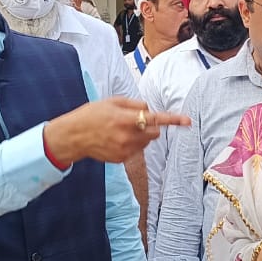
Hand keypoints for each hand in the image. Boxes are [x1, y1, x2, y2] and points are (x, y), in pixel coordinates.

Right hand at [43, 98, 189, 166]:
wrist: (74, 136)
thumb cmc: (91, 115)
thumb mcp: (112, 101)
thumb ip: (134, 104)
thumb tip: (148, 109)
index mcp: (126, 119)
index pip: (156, 119)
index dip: (173, 120)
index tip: (188, 121)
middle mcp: (128, 136)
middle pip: (155, 132)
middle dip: (151, 126)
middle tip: (135, 121)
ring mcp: (125, 150)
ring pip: (146, 142)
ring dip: (141, 135)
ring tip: (120, 130)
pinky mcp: (122, 159)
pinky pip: (136, 150)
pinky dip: (131, 144)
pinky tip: (115, 139)